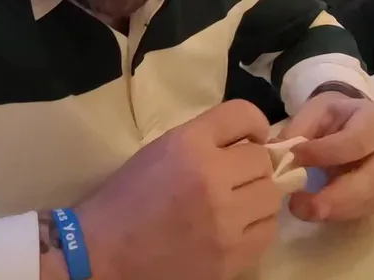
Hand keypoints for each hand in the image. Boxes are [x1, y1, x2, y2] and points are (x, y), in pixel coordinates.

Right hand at [76, 101, 279, 279]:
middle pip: (262, 162)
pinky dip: (255, 228)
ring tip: (234, 206)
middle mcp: (212, 178)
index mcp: (188, 144)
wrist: (102, 252)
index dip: (254, 125)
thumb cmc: (127, 198)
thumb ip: (205, 141)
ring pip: (270, 197)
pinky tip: (233, 230)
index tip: (250, 138)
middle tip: (232, 179)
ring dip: (256, 198)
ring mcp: (225, 221)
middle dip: (250, 167)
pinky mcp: (231, 256)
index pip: (244, 115)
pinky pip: (266, 232)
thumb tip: (252, 143)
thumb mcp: (160, 151)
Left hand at [276, 92, 373, 222]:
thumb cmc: (332, 117)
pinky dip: (338, 214)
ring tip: (301, 208)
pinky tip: (315, 210)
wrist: (352, 124)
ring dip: (333, 210)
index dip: (325, 153)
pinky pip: (363, 211)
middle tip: (299, 205)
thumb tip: (276, 156)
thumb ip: (297, 131)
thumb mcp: (314, 112)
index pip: (356, 142)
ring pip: (368, 201)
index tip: (295, 158)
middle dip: (334, 197)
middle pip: (371, 181)